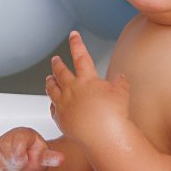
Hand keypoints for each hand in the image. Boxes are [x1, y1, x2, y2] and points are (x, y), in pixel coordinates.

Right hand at [0, 127, 63, 170]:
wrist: (31, 164)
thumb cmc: (38, 159)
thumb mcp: (46, 159)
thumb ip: (51, 158)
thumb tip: (60, 159)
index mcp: (24, 134)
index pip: (17, 143)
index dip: (20, 156)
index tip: (24, 161)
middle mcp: (10, 136)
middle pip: (5, 152)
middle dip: (14, 163)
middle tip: (21, 165)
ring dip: (6, 168)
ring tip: (16, 167)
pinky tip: (8, 170)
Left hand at [45, 30, 129, 144]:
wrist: (104, 136)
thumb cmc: (114, 115)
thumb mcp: (122, 93)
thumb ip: (120, 83)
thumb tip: (121, 77)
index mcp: (87, 80)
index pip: (80, 56)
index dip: (77, 43)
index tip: (73, 35)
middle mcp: (72, 89)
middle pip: (61, 71)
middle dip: (57, 63)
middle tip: (56, 59)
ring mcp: (64, 104)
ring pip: (52, 88)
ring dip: (50, 81)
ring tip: (48, 78)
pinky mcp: (60, 118)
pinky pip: (52, 108)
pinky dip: (53, 103)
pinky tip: (53, 103)